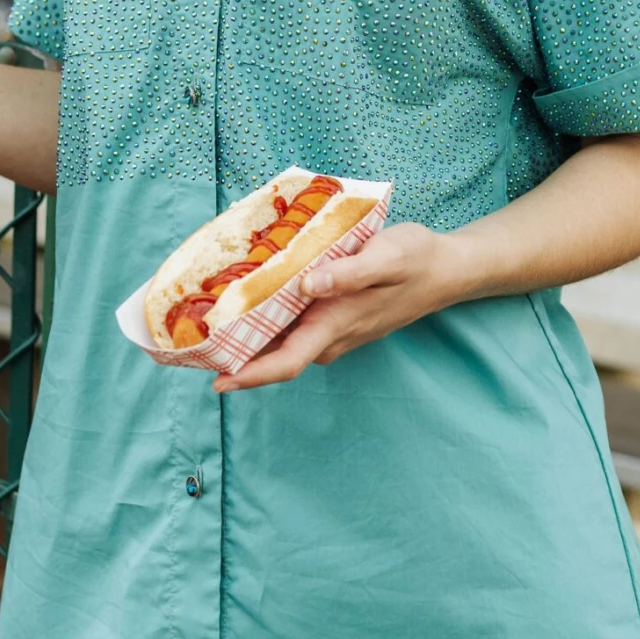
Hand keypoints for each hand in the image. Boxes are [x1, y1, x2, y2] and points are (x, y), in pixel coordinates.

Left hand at [212, 221, 466, 391]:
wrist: (447, 269)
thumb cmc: (416, 260)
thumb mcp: (387, 257)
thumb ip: (348, 273)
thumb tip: (307, 286)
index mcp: (336, 325)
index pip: (285, 363)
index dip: (249, 376)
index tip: (216, 381)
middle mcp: (331, 336)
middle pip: (275, 358)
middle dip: (235, 359)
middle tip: (192, 347)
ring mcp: (335, 331)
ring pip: (284, 344)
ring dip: (250, 341)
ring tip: (209, 326)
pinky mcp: (337, 318)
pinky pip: (296, 329)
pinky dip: (269, 324)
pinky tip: (250, 304)